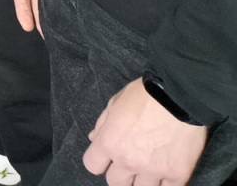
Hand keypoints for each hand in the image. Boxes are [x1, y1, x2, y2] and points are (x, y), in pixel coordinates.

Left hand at [84, 78, 206, 185]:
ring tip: (149, 168)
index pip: (92, 165)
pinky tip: (166, 172)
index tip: (106, 157)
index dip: (98, 161)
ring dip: (143, 181)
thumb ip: (102, 124)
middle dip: (120, 174)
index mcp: (109, 142)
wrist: (180, 96)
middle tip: (129, 164)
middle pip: (115, 183)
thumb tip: (94, 138)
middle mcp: (128, 160)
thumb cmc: (145, 95)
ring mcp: (154, 170)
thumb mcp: (115, 103)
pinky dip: (166, 184)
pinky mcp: (177, 174)